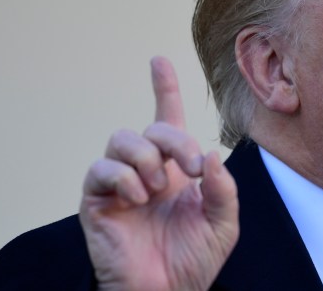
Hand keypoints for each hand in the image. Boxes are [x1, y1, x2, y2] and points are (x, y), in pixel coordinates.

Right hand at [79, 57, 238, 290]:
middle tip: (192, 168)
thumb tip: (212, 154)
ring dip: (148, 158)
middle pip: (153, 126)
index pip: (168, 121)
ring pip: (123, 138)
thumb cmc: (194, 261)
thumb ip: (223, 188)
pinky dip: (124, 177)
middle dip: (176, 140)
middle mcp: (148, 171)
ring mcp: (121, 184)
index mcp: (178, 171)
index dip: (164, 89)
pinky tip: (139, 198)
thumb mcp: (223, 223)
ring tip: (158, 188)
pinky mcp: (99, 200)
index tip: (159, 60)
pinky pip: (101, 169)